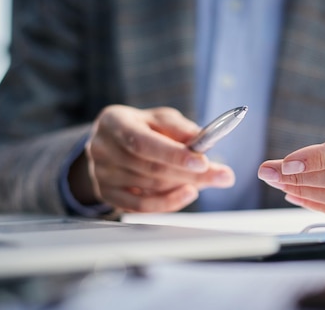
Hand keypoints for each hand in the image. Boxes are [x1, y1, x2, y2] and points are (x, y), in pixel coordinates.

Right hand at [69, 105, 234, 212]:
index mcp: (114, 122)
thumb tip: (204, 140)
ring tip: (208, 180)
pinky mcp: (106, 194)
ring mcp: (101, 174)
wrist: (113, 140)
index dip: (174, 155)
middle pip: (150, 169)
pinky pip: (141, 206)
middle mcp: (102, 149)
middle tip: (223, 176)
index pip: (143, 143)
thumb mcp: (161, 118)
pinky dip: (168, 203)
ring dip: (184, 186)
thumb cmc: (142, 126)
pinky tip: (187, 193)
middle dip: (191, 175)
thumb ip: (181, 128)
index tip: (203, 162)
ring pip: (150, 188)